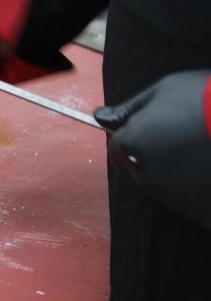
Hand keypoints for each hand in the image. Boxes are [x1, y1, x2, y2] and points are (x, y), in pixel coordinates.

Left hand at [94, 70, 210, 226]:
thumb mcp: (164, 90)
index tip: (152, 137)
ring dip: (177, 176)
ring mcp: (172, 194)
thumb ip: (129, 108)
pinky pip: (191, 205)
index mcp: (132, 143)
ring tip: (202, 155)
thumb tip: (100, 117)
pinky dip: (198, 193)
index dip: (133, 143)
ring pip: (164, 187)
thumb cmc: (205, 98)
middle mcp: (145, 172)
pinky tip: (208, 174)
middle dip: (155, 158)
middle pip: (141, 169)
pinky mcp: (196, 210)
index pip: (117, 152)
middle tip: (185, 141)